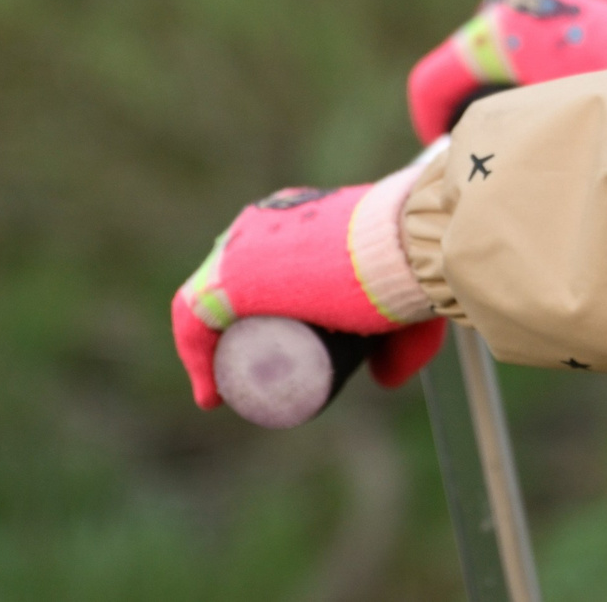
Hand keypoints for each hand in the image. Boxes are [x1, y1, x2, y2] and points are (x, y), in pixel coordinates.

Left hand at [171, 161, 443, 411]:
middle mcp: (264, 221)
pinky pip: (193, 318)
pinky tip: (210, 394)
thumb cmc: (412, 261)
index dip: (263, 315)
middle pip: (237, 288)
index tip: (282, 358)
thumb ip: (406, 342)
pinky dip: (197, 359)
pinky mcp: (229, 272)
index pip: (265, 265)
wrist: (404, 243)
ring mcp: (242, 243)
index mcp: (299, 211)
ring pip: (214, 306)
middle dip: (242, 336)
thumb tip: (385, 380)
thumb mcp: (408, 298)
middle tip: (269, 381)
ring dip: (218, 351)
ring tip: (240, 392)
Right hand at [405, 0, 606, 141]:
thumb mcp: (538, 115)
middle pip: (452, 68)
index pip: (430, 84)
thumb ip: (497, 128)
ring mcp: (516, 3)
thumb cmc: (596, 86)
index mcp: (487, 42)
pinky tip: (526, 92)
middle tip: (472, 141)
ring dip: (480, 85)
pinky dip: (503, 65)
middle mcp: (494, 15)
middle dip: (456, 104)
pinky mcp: (536, 2)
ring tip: (502, 121)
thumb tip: (464, 152)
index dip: (427, 120)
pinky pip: (503, 37)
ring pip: (476, 53)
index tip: (440, 148)